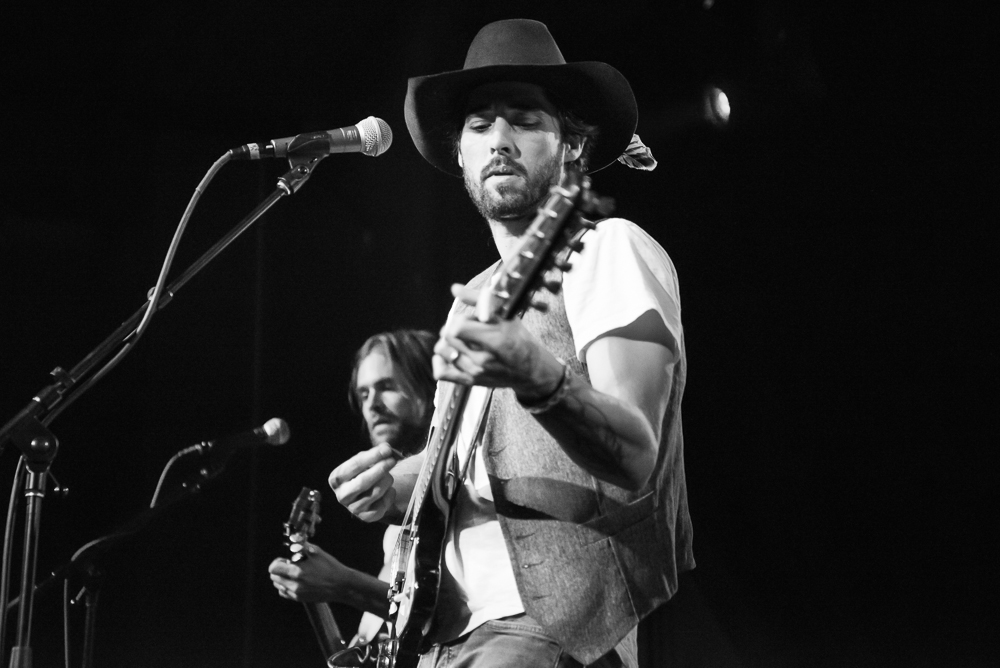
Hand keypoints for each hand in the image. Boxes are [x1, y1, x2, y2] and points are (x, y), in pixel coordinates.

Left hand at [268, 544, 349, 602]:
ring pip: (278, 585)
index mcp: (297, 572)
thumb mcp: (317, 552)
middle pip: (274, 577)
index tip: (284, 559)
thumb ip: (302, 546)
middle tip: (290, 565)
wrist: (341, 585)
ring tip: (293, 573)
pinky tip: (295, 581)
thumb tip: (293, 540)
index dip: (277, 562)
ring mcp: (296, 594)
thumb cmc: (330, 567)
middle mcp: (294, 585)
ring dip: (281, 578)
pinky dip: (285, 586)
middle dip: (279, 569)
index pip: (273, 569)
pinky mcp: (300, 599)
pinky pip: (284, 593)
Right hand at [328, 443, 397, 522]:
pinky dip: (390, 494)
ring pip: (376, 492)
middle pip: (362, 482)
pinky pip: (383, 504)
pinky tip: (389, 490)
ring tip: (389, 475)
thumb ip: (374, 454)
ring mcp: (353, 508)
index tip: (386, 449)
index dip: (372, 456)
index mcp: (336, 479)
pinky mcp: (366, 517)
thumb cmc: (364, 473)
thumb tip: (386, 448)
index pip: (354, 466)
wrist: (367, 494)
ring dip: (387, 480)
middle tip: (393, 460)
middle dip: (380, 469)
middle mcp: (342, 495)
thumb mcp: (365, 462)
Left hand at [433, 283, 563, 401]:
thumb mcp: (505, 316)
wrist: (530, 370)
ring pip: (442, 351)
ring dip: (447, 342)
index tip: (468, 319)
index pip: (457, 327)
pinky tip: (450, 354)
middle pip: (447, 336)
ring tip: (460, 340)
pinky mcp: (470, 382)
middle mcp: (483, 359)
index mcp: (495, 340)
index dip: (459, 319)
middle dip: (453, 327)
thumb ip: (479, 300)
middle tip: (465, 328)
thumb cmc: (519, 340)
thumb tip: (454, 288)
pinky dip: (439, 361)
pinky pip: (441, 373)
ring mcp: (475, 372)